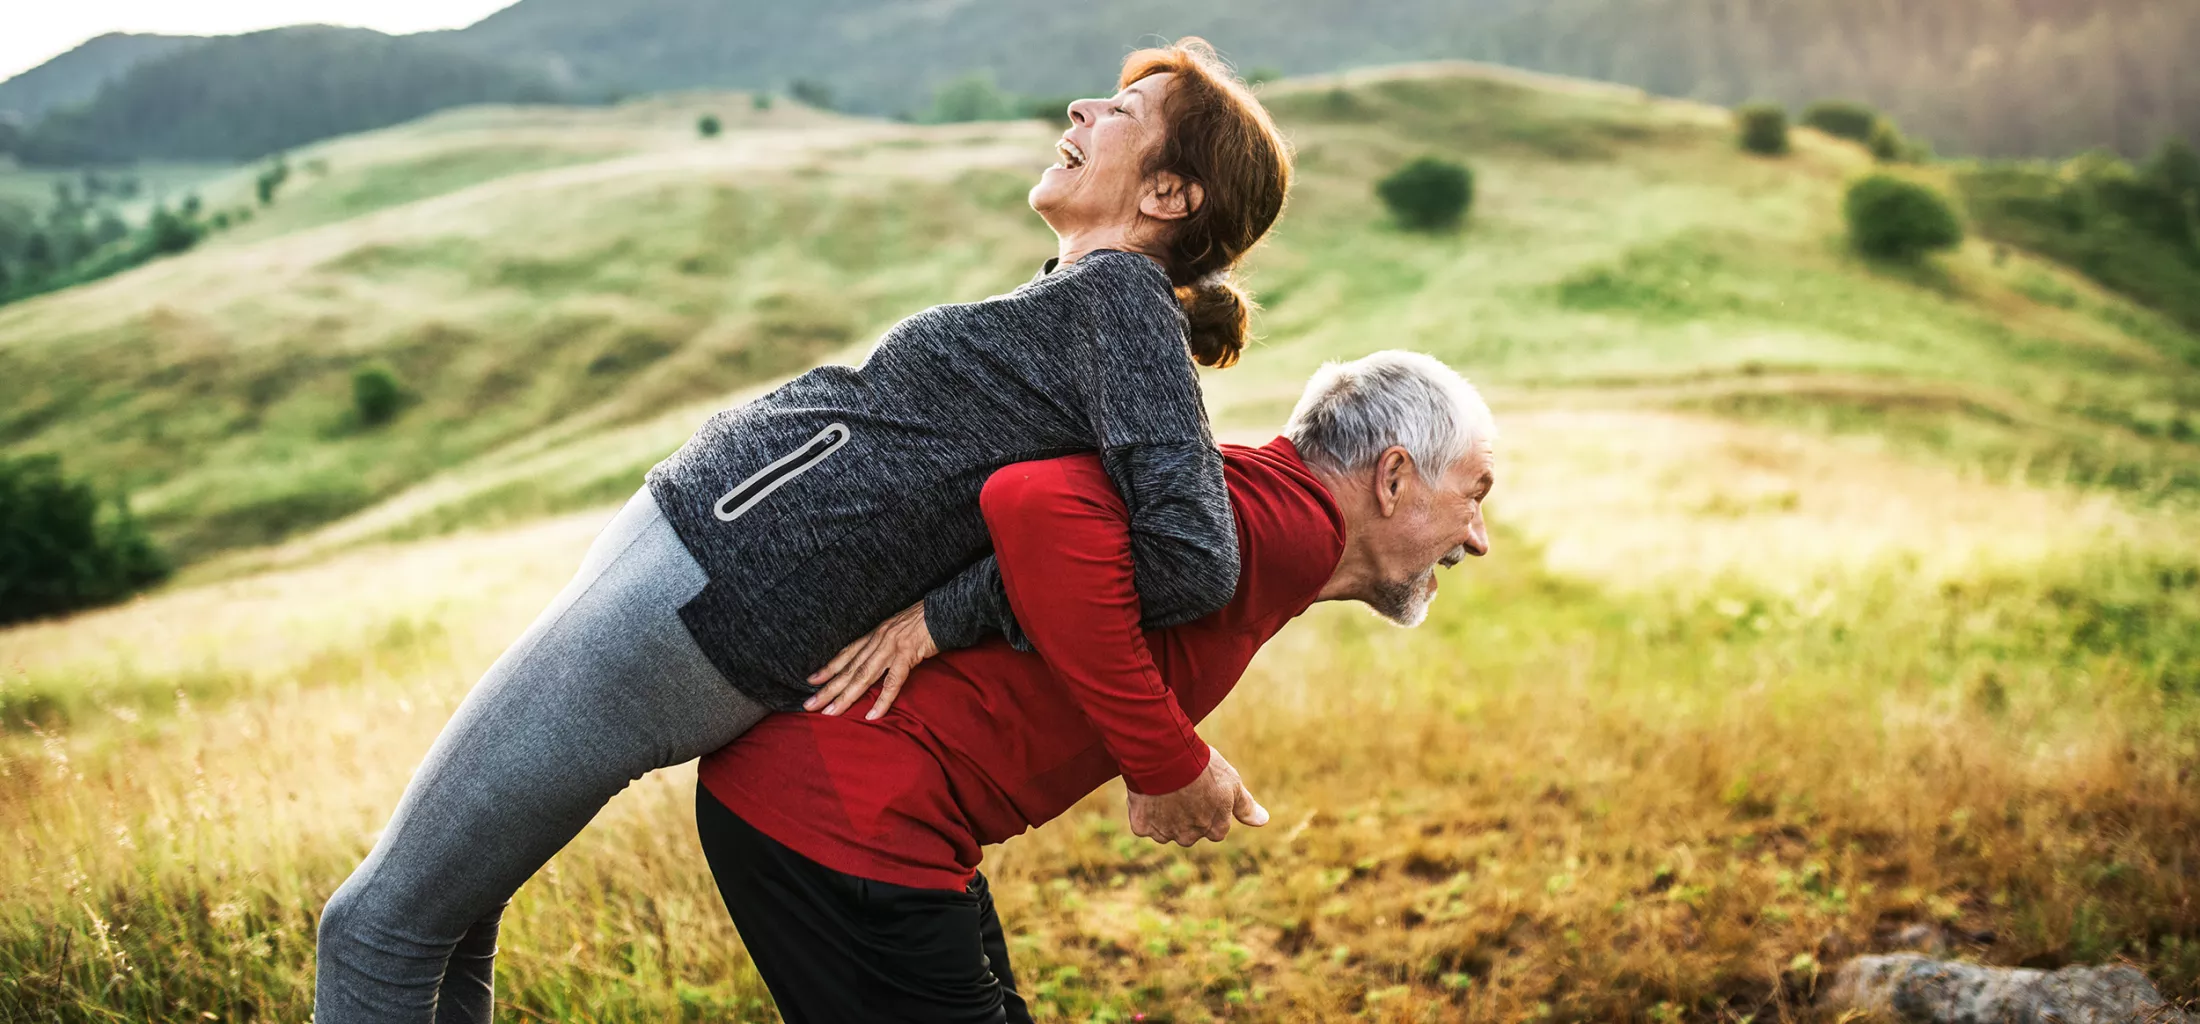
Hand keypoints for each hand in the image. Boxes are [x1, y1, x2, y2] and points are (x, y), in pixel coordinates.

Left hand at [805, 602, 937, 718]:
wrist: (944, 610)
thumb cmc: (924, 621)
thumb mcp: (898, 629)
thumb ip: (885, 643)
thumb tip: (876, 657)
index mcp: (875, 635)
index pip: (846, 654)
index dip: (828, 668)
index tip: (811, 681)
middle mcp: (878, 641)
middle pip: (848, 669)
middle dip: (828, 689)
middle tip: (809, 705)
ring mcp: (891, 648)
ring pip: (863, 676)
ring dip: (845, 697)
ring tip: (830, 713)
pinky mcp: (907, 655)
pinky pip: (892, 682)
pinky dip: (882, 700)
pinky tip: (872, 715)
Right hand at [1124, 746, 1268, 846]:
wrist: (1166, 756)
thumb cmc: (1203, 766)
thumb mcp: (1231, 783)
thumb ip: (1246, 806)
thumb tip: (1263, 820)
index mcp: (1216, 829)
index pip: (1215, 827)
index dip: (1207, 807)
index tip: (1201, 790)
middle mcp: (1191, 837)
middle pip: (1189, 830)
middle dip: (1186, 813)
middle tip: (1183, 787)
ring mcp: (1166, 833)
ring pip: (1165, 828)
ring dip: (1165, 814)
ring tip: (1165, 787)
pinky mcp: (1142, 827)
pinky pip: (1143, 824)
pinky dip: (1144, 811)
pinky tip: (1148, 792)